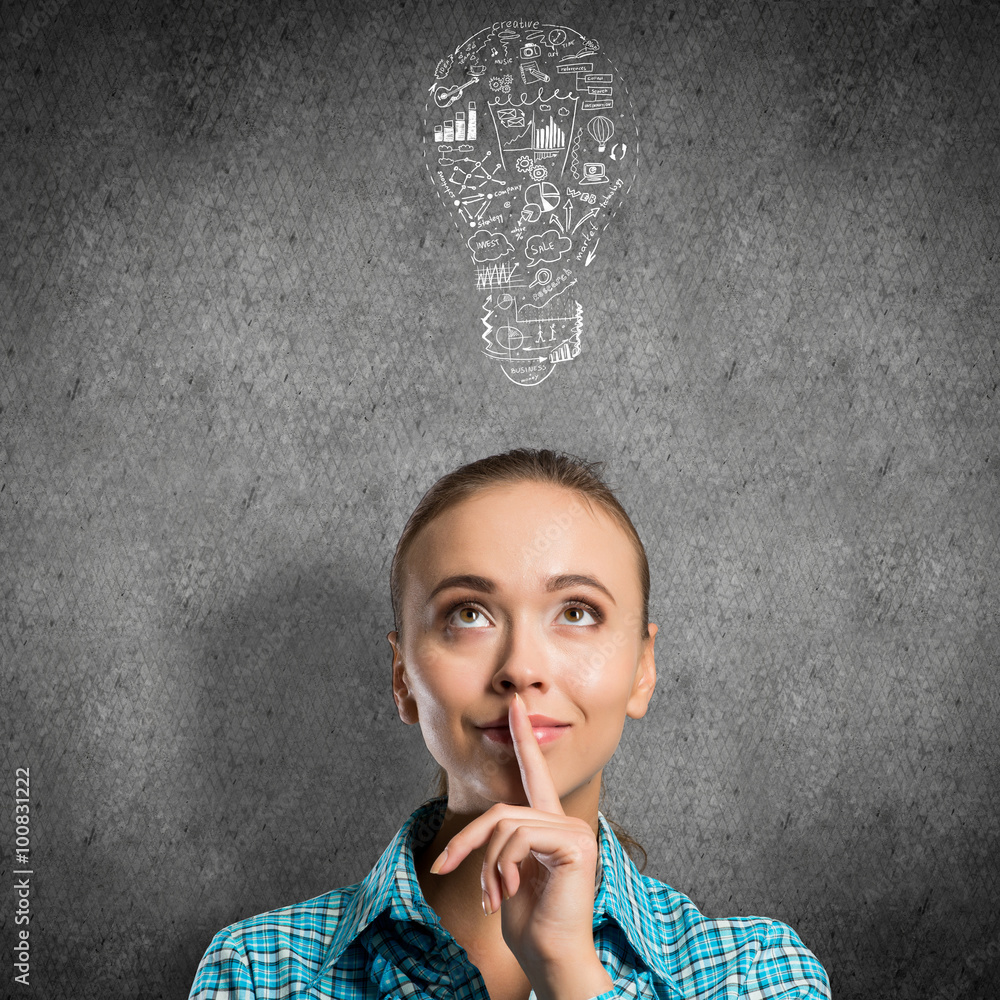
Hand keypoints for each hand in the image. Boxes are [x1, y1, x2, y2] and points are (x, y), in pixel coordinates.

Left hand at [429, 693, 612, 998]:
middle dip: (466, 842)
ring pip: (505, 825)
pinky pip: (518, 837)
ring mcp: (572, 829)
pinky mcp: (574, 843)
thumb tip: (482, 834)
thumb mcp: (504, 874)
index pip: (534, 773)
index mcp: (548, 824)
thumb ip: (499, 842)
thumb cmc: (529, 923)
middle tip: (447, 870)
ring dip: (486, 865)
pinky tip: (509, 892)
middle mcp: (563, 820)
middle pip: (499, 812)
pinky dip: (501, 866)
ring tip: (493, 896)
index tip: (515, 705)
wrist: (550, 958)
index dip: (523, 737)